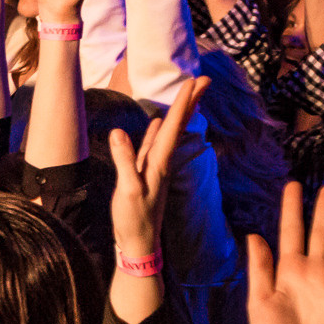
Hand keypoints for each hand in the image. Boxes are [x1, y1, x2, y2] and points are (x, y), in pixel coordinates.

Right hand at [106, 76, 208, 264]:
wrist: (138, 245)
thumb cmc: (134, 220)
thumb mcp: (129, 191)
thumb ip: (125, 161)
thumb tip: (119, 132)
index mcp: (160, 164)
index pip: (173, 128)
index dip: (182, 104)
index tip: (194, 81)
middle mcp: (162, 162)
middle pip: (178, 126)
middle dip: (191, 102)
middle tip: (204, 79)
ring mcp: (154, 167)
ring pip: (168, 133)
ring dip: (178, 113)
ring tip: (187, 95)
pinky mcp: (144, 174)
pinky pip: (154, 145)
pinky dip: (158, 130)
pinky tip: (157, 122)